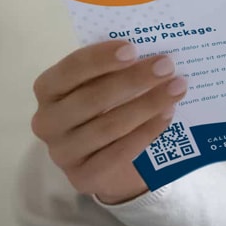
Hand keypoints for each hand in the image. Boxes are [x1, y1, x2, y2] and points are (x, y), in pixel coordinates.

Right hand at [30, 41, 188, 205]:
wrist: (107, 161)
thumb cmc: (106, 106)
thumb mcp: (104, 83)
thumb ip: (117, 68)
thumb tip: (152, 51)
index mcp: (48, 89)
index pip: (71, 69)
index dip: (101, 58)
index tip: (133, 49)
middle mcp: (47, 121)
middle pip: (92, 98)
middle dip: (133, 79)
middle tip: (166, 66)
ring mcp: (62, 153)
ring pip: (108, 126)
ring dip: (148, 104)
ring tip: (177, 89)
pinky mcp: (83, 177)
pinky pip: (119, 153)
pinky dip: (147, 132)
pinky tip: (168, 115)